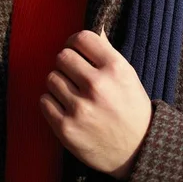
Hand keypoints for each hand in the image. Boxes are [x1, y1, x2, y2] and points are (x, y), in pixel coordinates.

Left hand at [39, 27, 151, 180]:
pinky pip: (44, 101)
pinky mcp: (66, 128)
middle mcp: (97, 86)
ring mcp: (80, 108)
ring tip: (72, 93)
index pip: (82, 38)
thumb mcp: (127, 75)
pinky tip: (65, 106)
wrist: (137, 151)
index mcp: (115, 68)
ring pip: (51, 78)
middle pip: (62, 57)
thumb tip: (95, 30)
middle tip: (73, 74)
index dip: (74, 42)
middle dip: (66, 64)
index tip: (75, 49)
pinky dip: (51, 102)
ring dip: (58, 83)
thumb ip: (107, 53)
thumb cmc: (131, 108)